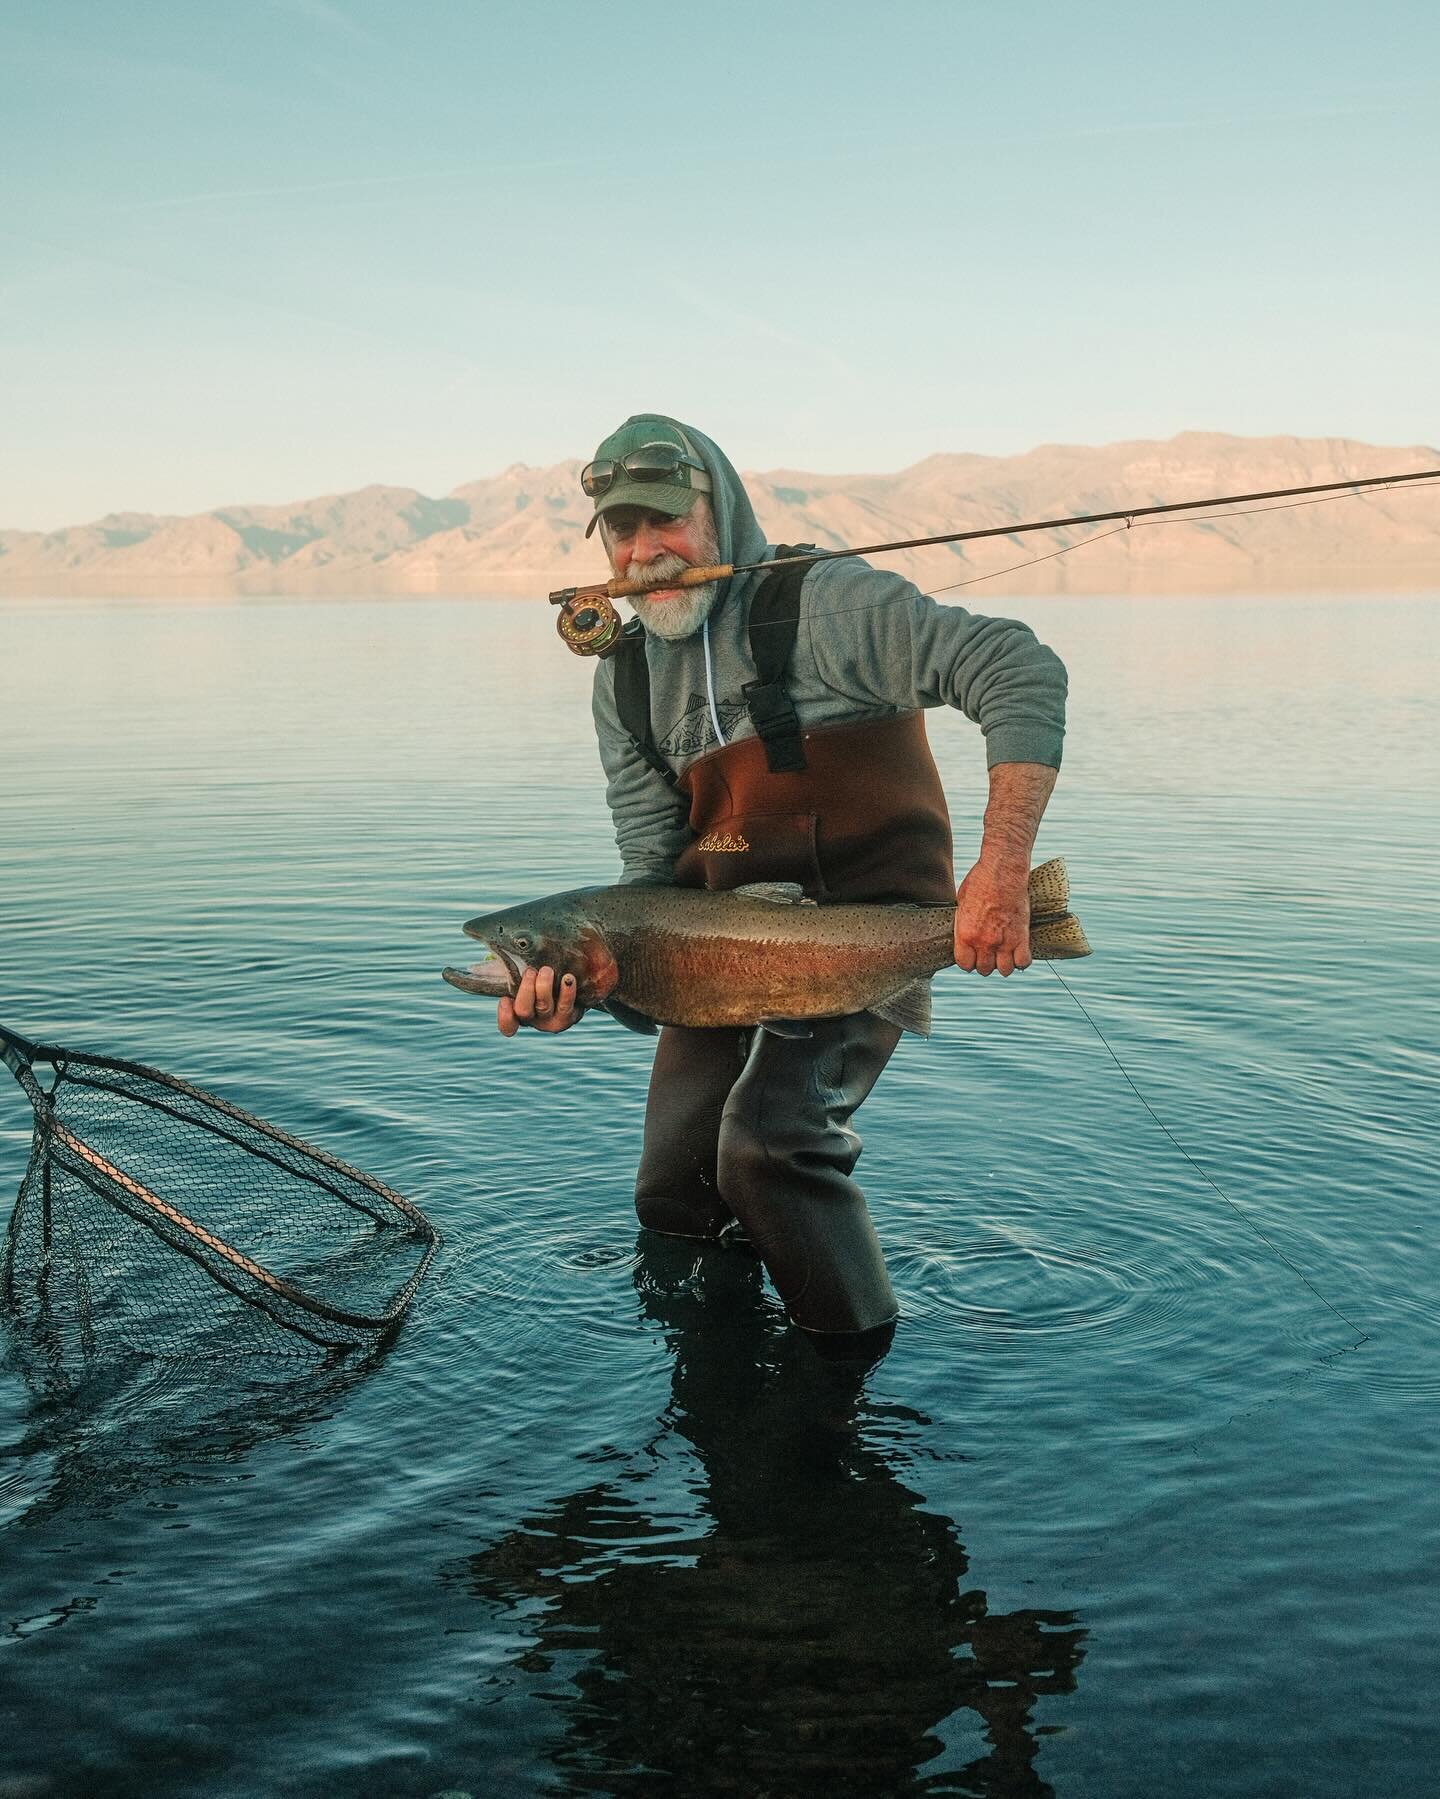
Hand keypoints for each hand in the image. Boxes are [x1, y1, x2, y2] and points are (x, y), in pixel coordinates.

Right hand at [497, 965, 580, 1035]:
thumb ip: (509, 966)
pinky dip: (566, 992)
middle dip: (525, 990)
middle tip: (530, 971)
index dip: (504, 1016)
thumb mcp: (524, 973)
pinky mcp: (570, 1015)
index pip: (508, 1025)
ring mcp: (552, 1020)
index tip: (505, 999)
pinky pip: (566, 1006)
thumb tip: (492, 956)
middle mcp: (534, 1019)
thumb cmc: (543, 975)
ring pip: (543, 1007)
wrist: (576, 985)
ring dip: (543, 987)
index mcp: (519, 1012)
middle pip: (523, 1011)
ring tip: (546, 970)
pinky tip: (568, 978)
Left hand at [953, 859, 1030, 976]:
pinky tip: (1018, 952)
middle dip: (986, 963)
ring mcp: (1004, 941)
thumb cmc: (980, 882)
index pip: (964, 965)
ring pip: (1004, 970)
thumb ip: (963, 924)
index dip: (968, 962)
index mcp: (965, 934)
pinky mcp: (1022, 936)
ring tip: (1004, 954)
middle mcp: (984, 942)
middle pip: (984, 970)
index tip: (972, 956)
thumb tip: (963, 934)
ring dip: (1004, 964)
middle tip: (989, 953)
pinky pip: (1023, 962)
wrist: (1003, 871)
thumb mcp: (961, 903)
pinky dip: (1021, 961)